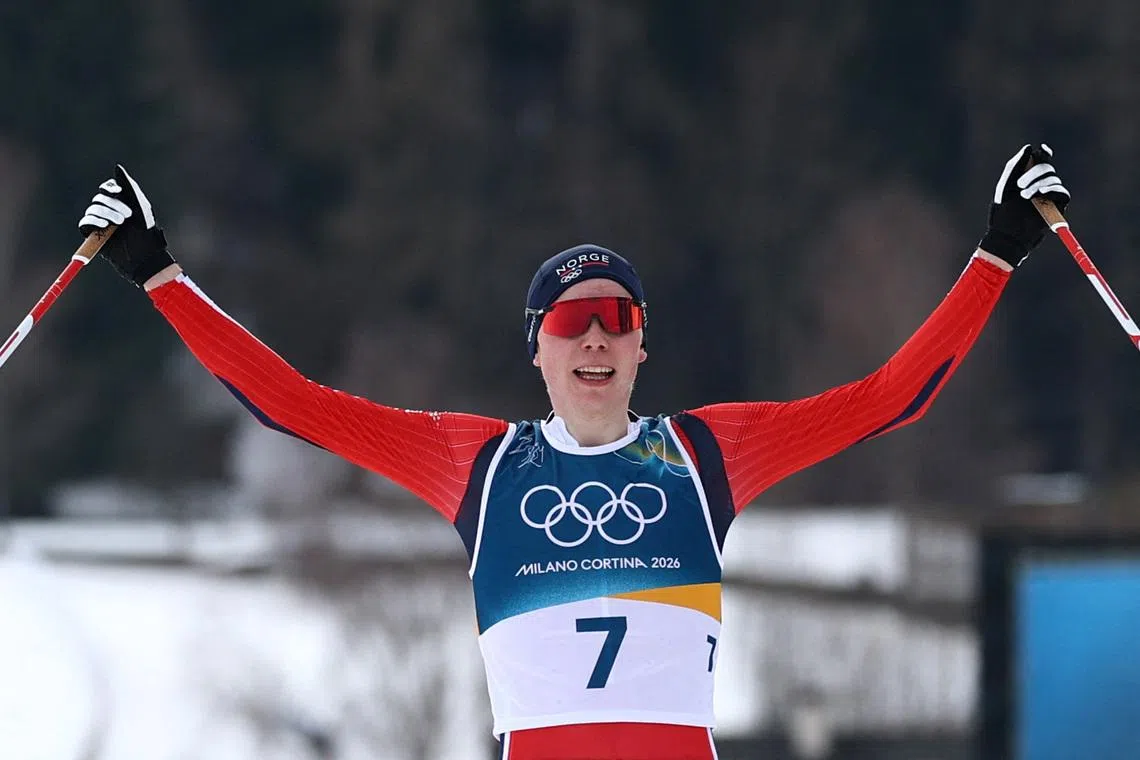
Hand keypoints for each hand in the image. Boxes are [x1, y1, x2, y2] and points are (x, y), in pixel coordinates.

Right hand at [78, 164, 176, 286]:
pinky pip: (85, 223)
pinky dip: (93, 221)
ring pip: (92, 209)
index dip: (110, 188)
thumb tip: (117, 168)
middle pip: (100, 198)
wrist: (145, 254)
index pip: (107, 189)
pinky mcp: (94, 236)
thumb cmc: (146, 231)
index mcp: (122, 204)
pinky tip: (104, 225)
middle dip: (112, 204)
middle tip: (127, 215)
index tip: (118, 192)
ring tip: (119, 223)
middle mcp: (110, 212)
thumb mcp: (140, 206)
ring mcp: (101, 224)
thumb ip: (129, 186)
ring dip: (105, 213)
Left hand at [979, 143, 1070, 266]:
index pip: (1041, 161)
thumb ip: (1015, 166)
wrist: (1006, 237)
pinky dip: (1053, 190)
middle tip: (1020, 185)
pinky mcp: (1057, 208)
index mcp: (1027, 180)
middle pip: (1047, 168)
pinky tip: (1041, 194)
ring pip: (1053, 180)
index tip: (1042, 150)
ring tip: (1025, 196)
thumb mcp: (1005, 187)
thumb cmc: (1003, 214)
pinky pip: (1062, 193)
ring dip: (1038, 184)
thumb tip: (1029, 147)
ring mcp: (1049, 197)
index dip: (1044, 154)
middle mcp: (1040, 186)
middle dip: (1034, 172)